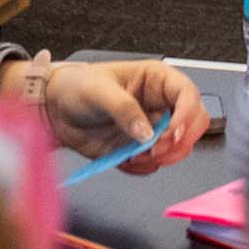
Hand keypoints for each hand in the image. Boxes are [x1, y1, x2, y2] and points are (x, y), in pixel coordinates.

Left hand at [22, 59, 210, 174]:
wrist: (54, 110)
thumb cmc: (76, 87)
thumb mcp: (98, 90)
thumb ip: (124, 109)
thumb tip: (146, 133)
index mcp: (156, 80)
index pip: (188, 94)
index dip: (187, 115)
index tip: (172, 133)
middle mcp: (159, 104)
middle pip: (194, 123)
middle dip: (179, 140)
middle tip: (155, 149)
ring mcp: (151, 128)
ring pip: (179, 147)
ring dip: (162, 157)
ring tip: (135, 155)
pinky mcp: (139, 149)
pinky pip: (154, 164)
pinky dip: (144, 167)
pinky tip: (125, 160)